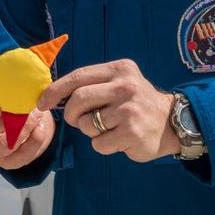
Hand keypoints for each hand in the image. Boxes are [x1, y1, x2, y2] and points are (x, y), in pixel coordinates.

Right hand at [0, 99, 53, 169]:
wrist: (19, 117)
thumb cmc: (4, 100)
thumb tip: (6, 76)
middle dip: (0, 125)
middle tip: (20, 114)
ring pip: (3, 147)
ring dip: (22, 130)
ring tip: (35, 115)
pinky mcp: (8, 163)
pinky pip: (22, 156)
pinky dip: (34, 141)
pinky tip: (40, 127)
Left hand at [37, 58, 178, 160]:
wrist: (172, 122)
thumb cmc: (135, 102)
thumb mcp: (119, 82)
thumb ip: (92, 84)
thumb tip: (52, 94)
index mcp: (119, 69)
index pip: (77, 77)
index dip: (55, 90)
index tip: (41, 102)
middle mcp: (125, 86)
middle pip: (78, 100)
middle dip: (71, 114)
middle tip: (77, 121)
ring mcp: (129, 110)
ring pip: (87, 124)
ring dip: (90, 131)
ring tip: (108, 128)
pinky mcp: (132, 133)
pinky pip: (99, 143)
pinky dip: (102, 145)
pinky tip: (119, 139)